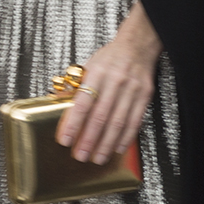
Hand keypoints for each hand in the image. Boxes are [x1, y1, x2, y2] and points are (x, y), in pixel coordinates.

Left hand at [56, 1, 162, 164]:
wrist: (137, 46)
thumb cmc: (109, 57)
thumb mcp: (88, 65)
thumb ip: (76, 86)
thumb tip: (59, 102)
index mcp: (96, 73)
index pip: (82, 102)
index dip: (73, 123)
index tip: (65, 140)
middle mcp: (114, 81)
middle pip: (100, 116)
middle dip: (89, 139)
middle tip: (80, 155)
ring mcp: (131, 89)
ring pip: (118, 122)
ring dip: (106, 143)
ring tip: (97, 157)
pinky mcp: (144, 96)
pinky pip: (135, 121)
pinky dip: (125, 137)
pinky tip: (117, 148)